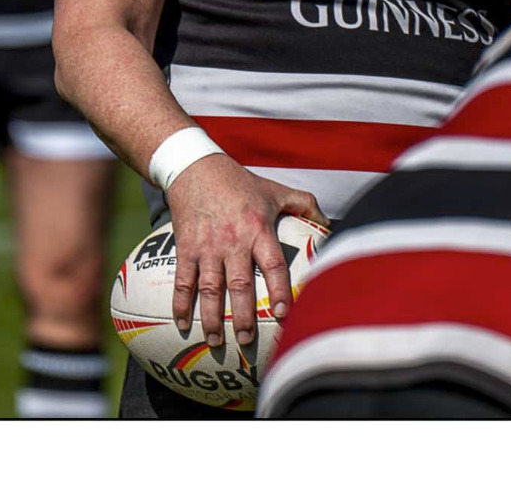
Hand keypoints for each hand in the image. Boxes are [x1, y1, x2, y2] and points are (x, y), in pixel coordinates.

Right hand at [164, 152, 324, 348]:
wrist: (196, 168)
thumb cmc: (240, 182)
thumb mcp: (275, 190)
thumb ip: (305, 205)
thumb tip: (330, 224)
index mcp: (258, 229)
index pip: (273, 264)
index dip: (279, 290)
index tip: (284, 314)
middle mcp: (233, 240)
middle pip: (240, 284)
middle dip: (243, 315)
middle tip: (247, 340)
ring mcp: (207, 246)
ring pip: (210, 288)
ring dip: (212, 318)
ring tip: (217, 342)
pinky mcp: (185, 247)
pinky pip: (182, 280)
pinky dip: (180, 304)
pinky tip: (182, 324)